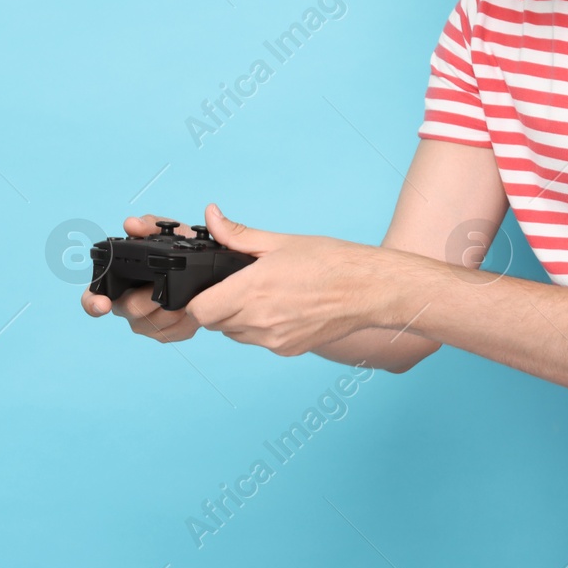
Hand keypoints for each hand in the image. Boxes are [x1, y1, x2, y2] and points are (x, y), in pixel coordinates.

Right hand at [80, 213, 201, 343]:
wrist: (212, 267)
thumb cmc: (183, 247)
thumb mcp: (170, 232)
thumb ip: (149, 225)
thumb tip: (131, 224)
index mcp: (119, 280)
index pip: (93, 297)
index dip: (93, 303)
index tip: (103, 304)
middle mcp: (127, 304)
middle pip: (132, 310)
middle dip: (153, 297)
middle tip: (171, 283)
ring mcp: (145, 323)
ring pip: (154, 325)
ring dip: (174, 309)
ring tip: (189, 293)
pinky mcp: (166, 334)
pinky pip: (172, 333)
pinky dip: (186, 320)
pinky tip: (193, 307)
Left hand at [186, 203, 387, 356]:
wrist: (368, 289)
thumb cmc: (330, 262)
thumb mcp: (279, 241)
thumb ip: (237, 234)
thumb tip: (211, 216)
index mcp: (252, 290)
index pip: (200, 311)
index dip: (198, 298)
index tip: (209, 286)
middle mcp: (260, 321)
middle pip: (214, 324)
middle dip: (218, 305)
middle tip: (238, 285)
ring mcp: (274, 340)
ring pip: (235, 335)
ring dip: (238, 318)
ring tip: (263, 295)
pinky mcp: (288, 350)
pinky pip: (259, 342)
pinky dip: (260, 328)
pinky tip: (281, 308)